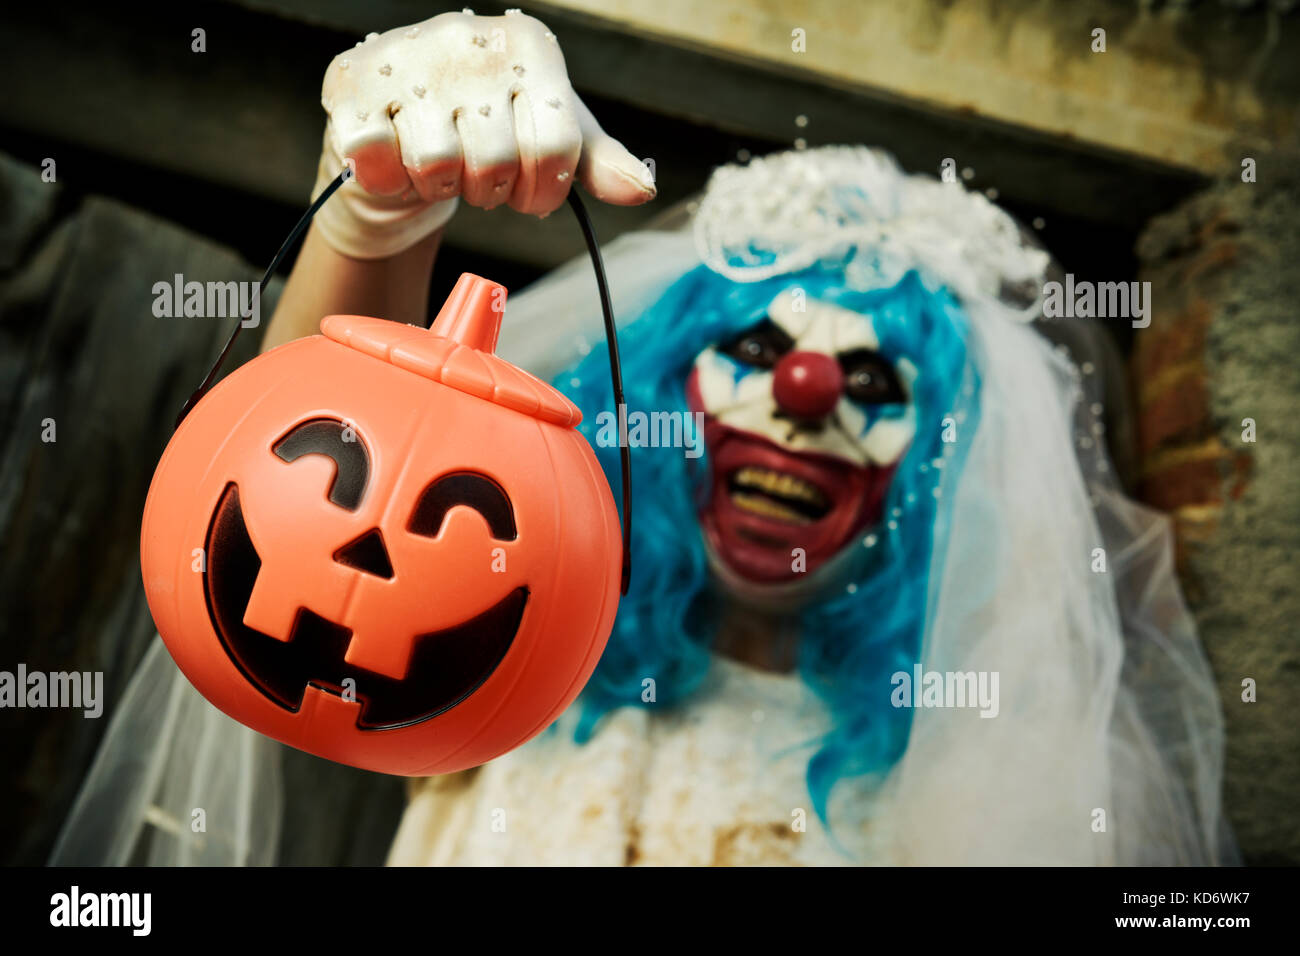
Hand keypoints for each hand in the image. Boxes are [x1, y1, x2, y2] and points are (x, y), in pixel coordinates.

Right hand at [312, 9, 656, 258]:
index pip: (558, 144)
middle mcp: (467, 38)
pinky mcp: (350, 85)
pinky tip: (394, 161)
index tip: (528, 190)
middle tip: (473, 173)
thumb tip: (641, 188)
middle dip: (488, 189)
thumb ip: (596, 162)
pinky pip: (378, 158)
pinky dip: (389, 178)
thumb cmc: (484, 128)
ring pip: (438, 164)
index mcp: (527, 45)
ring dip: (437, 186)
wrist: (397, 125)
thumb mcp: (547, 137)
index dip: (543, 189)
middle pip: (497, 161)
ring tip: (434, 163)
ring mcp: (406, 56)